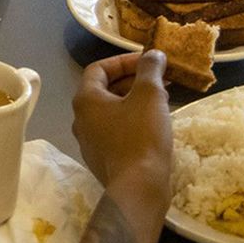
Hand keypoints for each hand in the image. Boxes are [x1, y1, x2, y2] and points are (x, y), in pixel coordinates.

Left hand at [72, 51, 172, 197]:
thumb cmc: (142, 136)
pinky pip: (116, 131)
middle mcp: (81, 119)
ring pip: (112, 111)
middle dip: (133, 80)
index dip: (124, 60)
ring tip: (162, 98)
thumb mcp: (150, 95)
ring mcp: (89, 141)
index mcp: (85, 100)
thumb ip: (150, 69)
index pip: (99, 68)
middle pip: (105, 89)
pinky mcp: (102, 159)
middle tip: (160, 79)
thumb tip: (153, 53)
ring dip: (135, 100)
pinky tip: (155, 124)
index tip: (148, 61)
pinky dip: (133, 121)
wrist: (138, 188)